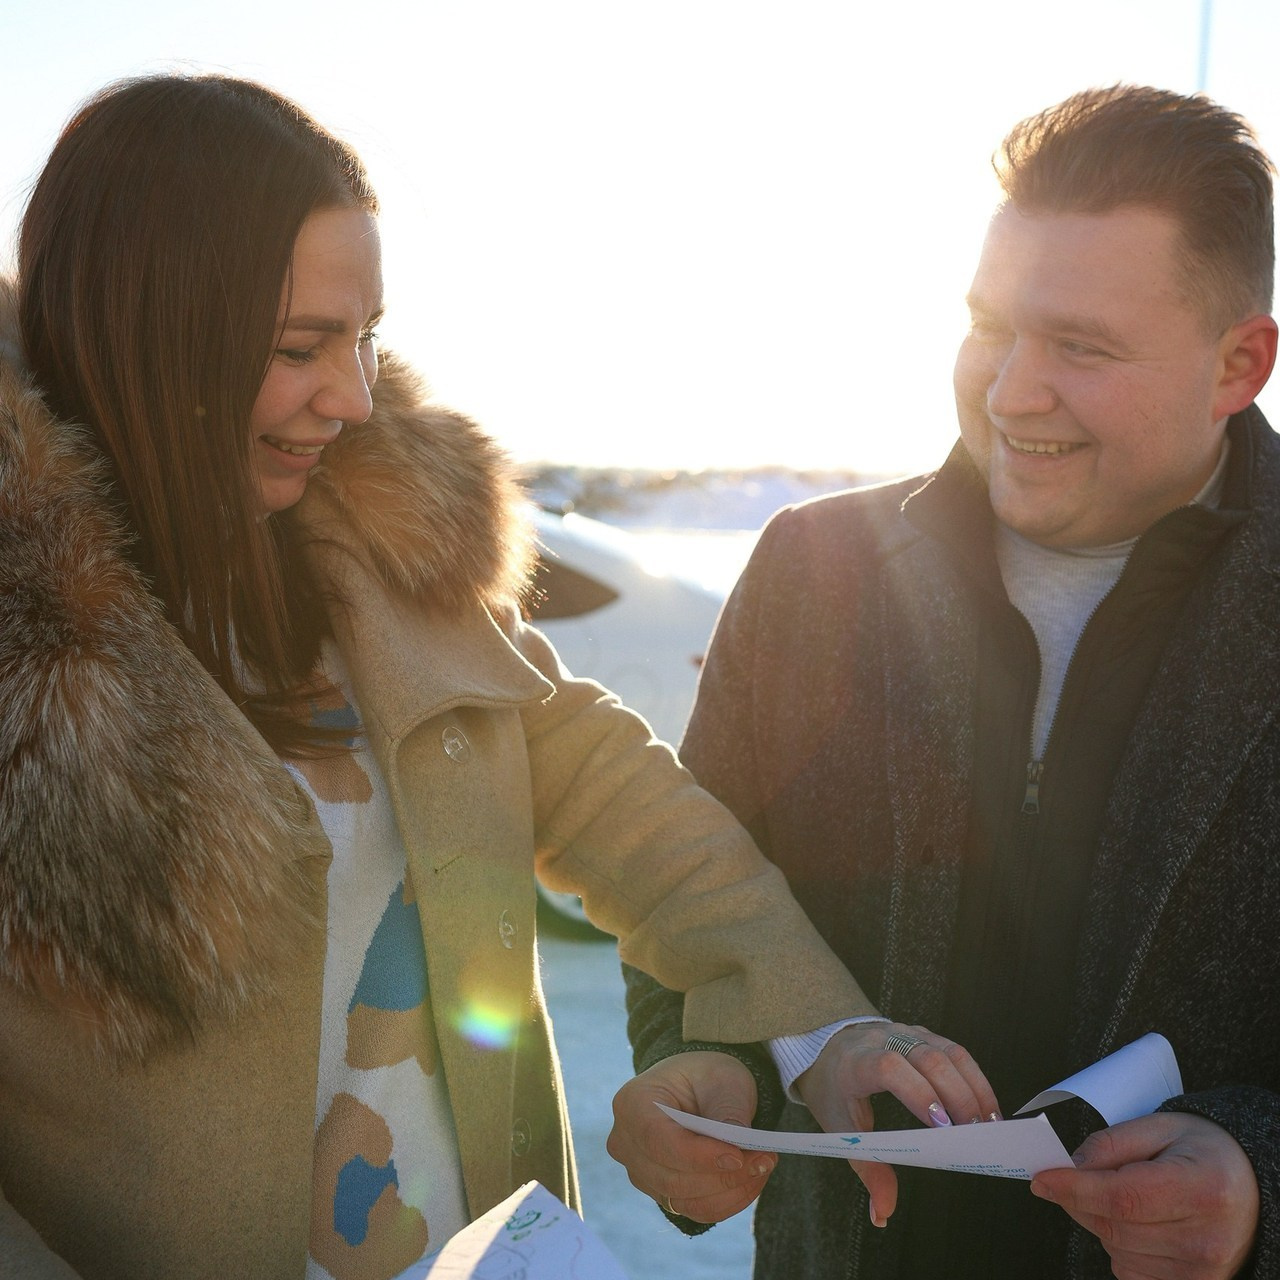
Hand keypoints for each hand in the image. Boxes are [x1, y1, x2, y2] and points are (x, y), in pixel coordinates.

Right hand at [607, 1052, 777, 1223]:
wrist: (697, 1085)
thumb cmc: (706, 1075)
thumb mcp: (722, 1080)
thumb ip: (728, 1113)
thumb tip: (739, 1152)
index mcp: (633, 1103)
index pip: (659, 1141)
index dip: (698, 1156)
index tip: (738, 1157)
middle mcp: (627, 1142)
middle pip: (672, 1177)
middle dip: (723, 1175)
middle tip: (765, 1159)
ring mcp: (640, 1171)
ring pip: (685, 1199)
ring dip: (729, 1190)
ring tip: (763, 1166)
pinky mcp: (660, 1191)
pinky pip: (694, 1210)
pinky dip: (726, 1201)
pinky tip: (750, 1181)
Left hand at [796, 1022, 1000, 1227]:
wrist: (826, 1048)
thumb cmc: (834, 1088)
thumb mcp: (840, 1128)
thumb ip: (867, 1168)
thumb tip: (883, 1214)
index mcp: (856, 1062)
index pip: (889, 1068)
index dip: (917, 1092)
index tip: (941, 1125)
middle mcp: (883, 1040)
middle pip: (927, 1058)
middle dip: (957, 1096)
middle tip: (976, 1135)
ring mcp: (905, 1032)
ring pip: (947, 1051)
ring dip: (974, 1087)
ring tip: (990, 1124)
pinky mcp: (923, 1034)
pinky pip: (954, 1051)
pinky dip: (974, 1078)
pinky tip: (985, 1106)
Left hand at [1030, 1112, 1258, 1278]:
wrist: (1252, 1188)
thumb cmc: (1204, 1153)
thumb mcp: (1159, 1127)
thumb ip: (1111, 1144)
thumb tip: (1070, 1168)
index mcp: (1202, 1189)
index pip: (1123, 1197)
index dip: (1075, 1189)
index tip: (1042, 1179)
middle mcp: (1206, 1238)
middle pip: (1114, 1226)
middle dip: (1081, 1199)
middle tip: (1081, 1176)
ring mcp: (1201, 1270)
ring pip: (1115, 1249)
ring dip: (1101, 1221)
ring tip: (1127, 1196)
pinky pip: (1129, 1270)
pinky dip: (1118, 1245)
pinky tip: (1137, 1223)